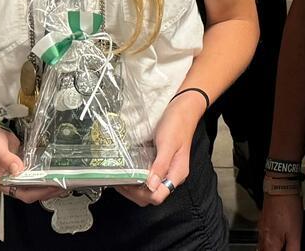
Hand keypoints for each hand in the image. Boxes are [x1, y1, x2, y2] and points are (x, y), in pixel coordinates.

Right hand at [0, 122, 62, 204]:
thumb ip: (7, 159)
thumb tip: (18, 170)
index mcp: (3, 182)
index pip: (25, 194)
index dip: (41, 193)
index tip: (54, 187)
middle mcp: (10, 180)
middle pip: (33, 192)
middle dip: (49, 190)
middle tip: (65, 184)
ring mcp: (16, 173)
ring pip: (34, 183)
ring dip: (48, 183)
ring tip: (63, 178)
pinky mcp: (21, 164)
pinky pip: (34, 172)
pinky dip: (44, 173)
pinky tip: (54, 169)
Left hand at [115, 91, 201, 205]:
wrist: (183, 109)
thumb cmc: (178, 123)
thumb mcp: (168, 143)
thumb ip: (161, 165)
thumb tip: (151, 186)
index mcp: (177, 173)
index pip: (158, 196)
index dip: (142, 193)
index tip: (129, 183)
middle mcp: (172, 174)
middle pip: (152, 196)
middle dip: (135, 193)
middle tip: (121, 182)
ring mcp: (166, 169)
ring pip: (149, 189)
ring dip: (134, 187)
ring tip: (122, 178)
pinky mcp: (161, 163)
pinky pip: (148, 177)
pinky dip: (137, 178)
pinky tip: (129, 171)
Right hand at [258, 193, 303, 249]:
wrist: (281, 187)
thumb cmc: (288, 208)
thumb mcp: (296, 233)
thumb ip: (293, 249)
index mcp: (271, 243)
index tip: (285, 250)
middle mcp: (263, 237)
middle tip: (281, 248)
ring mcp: (261, 228)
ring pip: (261, 246)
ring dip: (269, 249)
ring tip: (278, 246)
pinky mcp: (263, 221)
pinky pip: (262, 237)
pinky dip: (267, 241)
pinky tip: (274, 239)